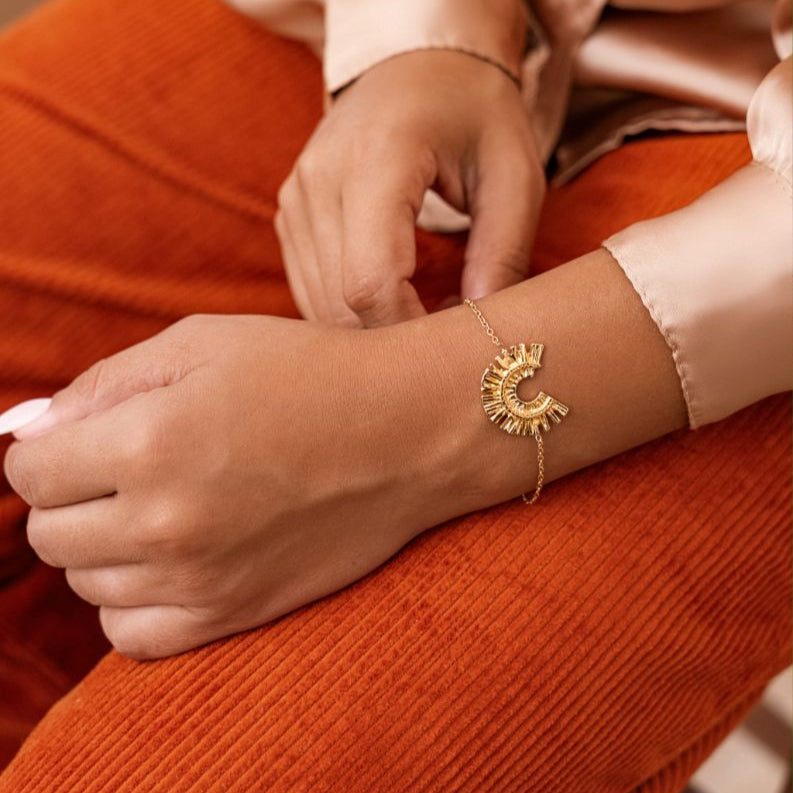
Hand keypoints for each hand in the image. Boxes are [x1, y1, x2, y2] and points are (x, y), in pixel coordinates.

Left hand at [4, 314, 485, 658]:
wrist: (406, 433)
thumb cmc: (309, 374)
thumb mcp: (204, 343)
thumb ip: (102, 383)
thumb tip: (27, 431)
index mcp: (150, 442)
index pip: (31, 472)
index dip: (50, 448)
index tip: (86, 437)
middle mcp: (167, 522)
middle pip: (50, 533)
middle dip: (72, 494)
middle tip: (125, 466)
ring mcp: (202, 578)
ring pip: (88, 584)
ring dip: (106, 543)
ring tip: (162, 505)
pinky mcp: (235, 613)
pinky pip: (133, 636)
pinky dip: (132, 601)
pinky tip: (170, 560)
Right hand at [276, 49, 544, 327]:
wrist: (416, 66)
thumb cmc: (474, 115)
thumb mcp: (514, 175)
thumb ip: (503, 253)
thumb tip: (482, 331)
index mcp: (378, 159)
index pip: (371, 282)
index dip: (408, 332)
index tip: (450, 343)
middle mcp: (320, 179)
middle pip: (340, 303)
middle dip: (394, 338)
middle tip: (445, 332)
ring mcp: (296, 198)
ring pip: (320, 305)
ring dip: (371, 329)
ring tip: (426, 309)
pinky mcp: (290, 215)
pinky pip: (310, 289)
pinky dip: (350, 312)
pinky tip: (394, 299)